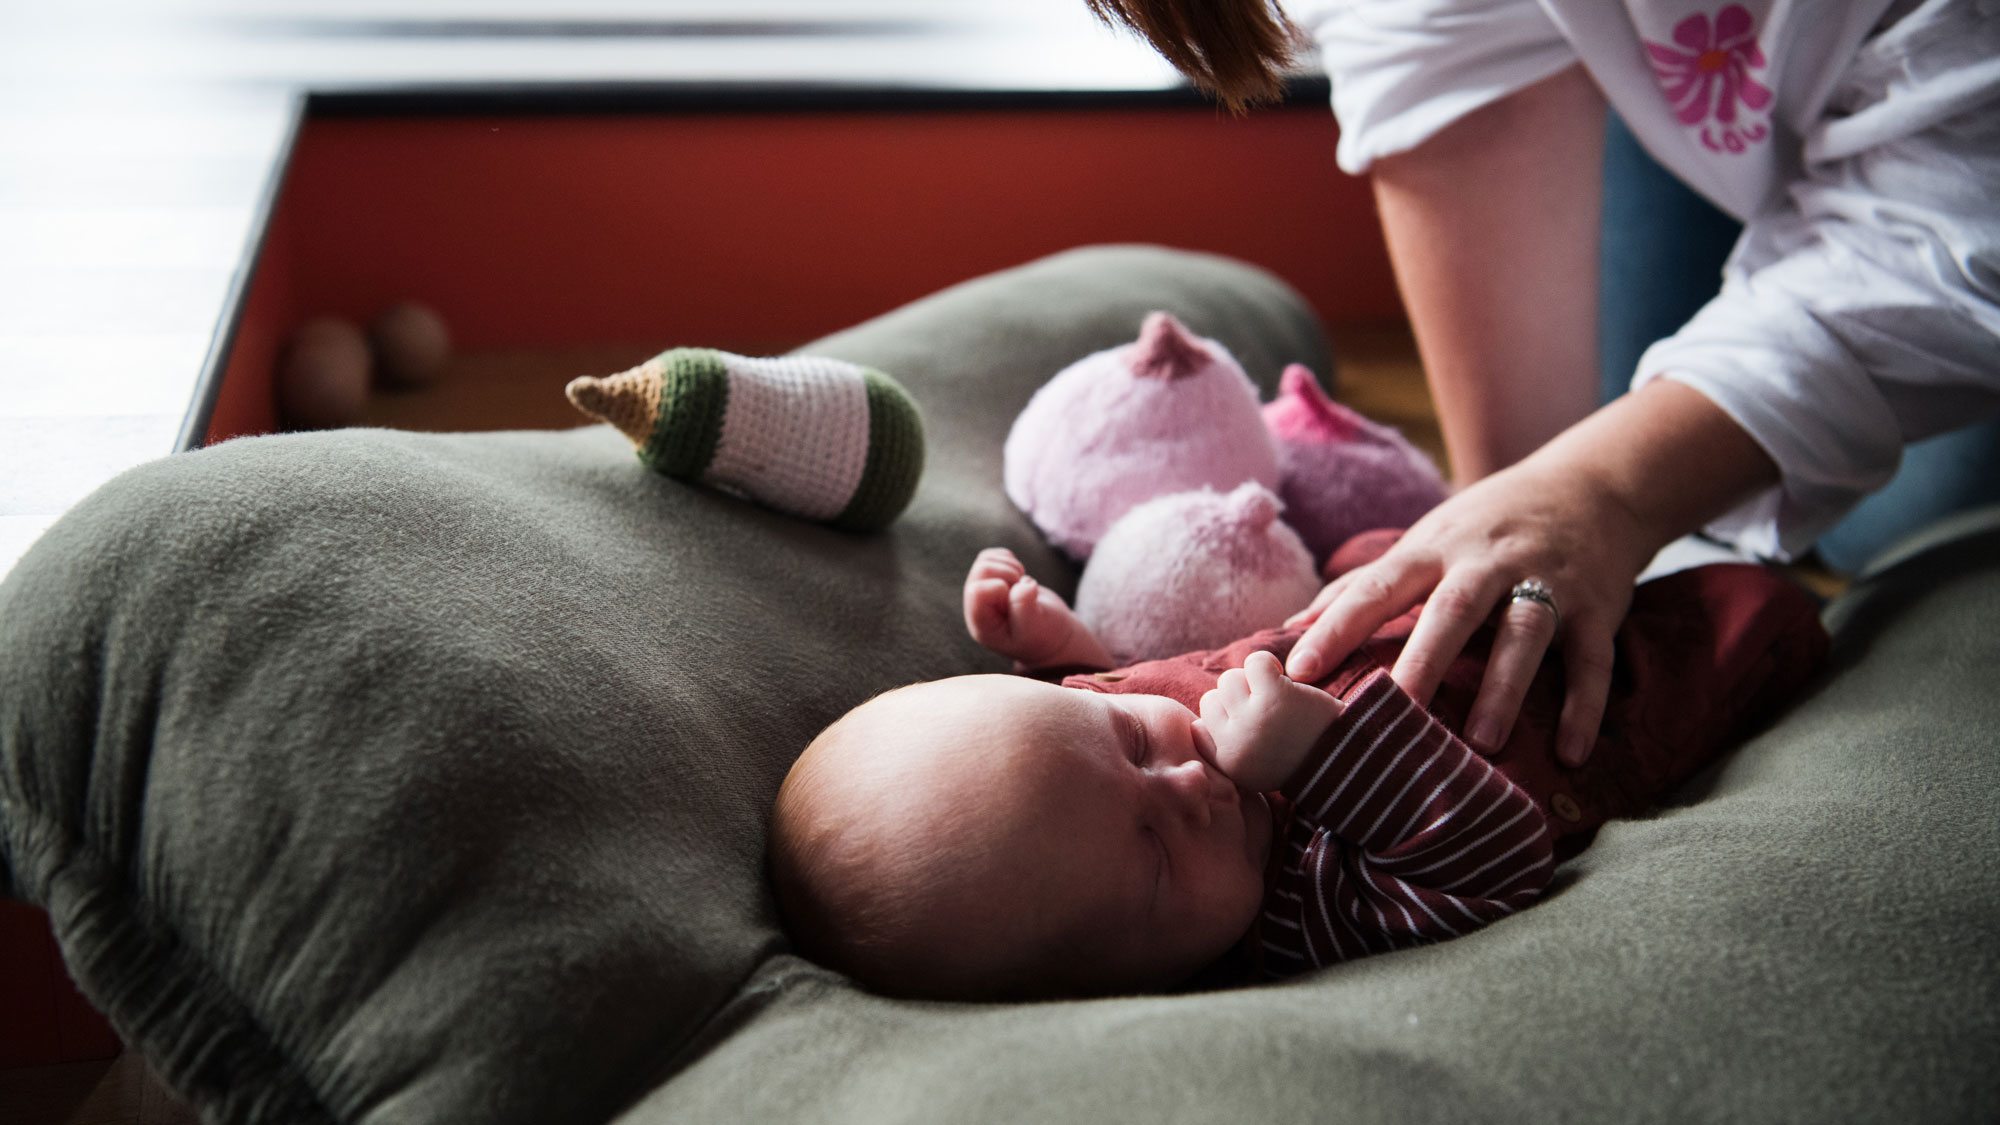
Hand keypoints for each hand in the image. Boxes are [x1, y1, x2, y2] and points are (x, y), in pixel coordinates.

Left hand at [962, 547, 1112, 669]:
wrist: (1051, 635)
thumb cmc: (1043, 636)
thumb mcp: (1035, 629)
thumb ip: (1024, 608)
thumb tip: (1021, 584)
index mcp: (983, 624)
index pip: (977, 591)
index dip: (1001, 587)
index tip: (1019, 599)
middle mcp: (977, 607)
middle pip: (981, 569)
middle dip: (1008, 573)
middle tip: (1024, 589)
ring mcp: (983, 591)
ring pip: (986, 560)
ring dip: (1011, 567)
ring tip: (1022, 585)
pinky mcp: (992, 579)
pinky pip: (992, 555)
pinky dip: (1010, 561)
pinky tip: (1019, 579)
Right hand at [1198, 651, 1344, 792]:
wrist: (1346, 761)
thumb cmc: (1299, 758)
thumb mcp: (1253, 769)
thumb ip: (1224, 746)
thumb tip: (1199, 720)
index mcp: (1227, 764)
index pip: (1199, 728)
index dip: (1223, 719)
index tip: (1248, 724)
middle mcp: (1233, 744)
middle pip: (1213, 698)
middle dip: (1240, 698)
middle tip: (1268, 710)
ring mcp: (1252, 720)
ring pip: (1230, 679)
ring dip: (1254, 681)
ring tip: (1278, 694)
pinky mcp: (1274, 697)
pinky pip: (1254, 662)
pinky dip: (1268, 663)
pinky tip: (1284, 678)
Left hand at [1283, 456, 1647, 766]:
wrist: (1593, 485)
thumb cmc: (1488, 524)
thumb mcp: (1428, 538)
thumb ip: (1366, 582)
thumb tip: (1293, 623)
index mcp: (1436, 548)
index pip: (1379, 587)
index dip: (1338, 626)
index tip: (1299, 669)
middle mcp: (1489, 562)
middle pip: (1453, 610)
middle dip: (1424, 660)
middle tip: (1394, 713)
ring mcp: (1548, 581)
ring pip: (1525, 633)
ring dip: (1504, 687)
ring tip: (1482, 742)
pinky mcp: (1598, 606)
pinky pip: (1593, 659)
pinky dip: (1584, 706)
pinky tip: (1570, 752)